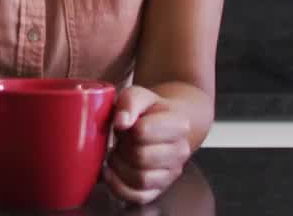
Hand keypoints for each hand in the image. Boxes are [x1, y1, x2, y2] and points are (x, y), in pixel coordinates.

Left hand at [103, 86, 193, 204]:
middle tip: (120, 139)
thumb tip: (122, 122)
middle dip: (123, 147)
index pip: (143, 131)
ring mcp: (172, 172)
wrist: (160, 124)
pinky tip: (111, 171)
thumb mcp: (137, 95)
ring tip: (117, 153)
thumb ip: (130, 102)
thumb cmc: (147, 110)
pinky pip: (138, 197)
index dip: (127, 128)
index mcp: (179, 125)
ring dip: (119, 167)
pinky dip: (118, 186)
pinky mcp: (159, 189)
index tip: (125, 124)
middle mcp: (181, 151)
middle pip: (141, 157)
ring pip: (140, 179)